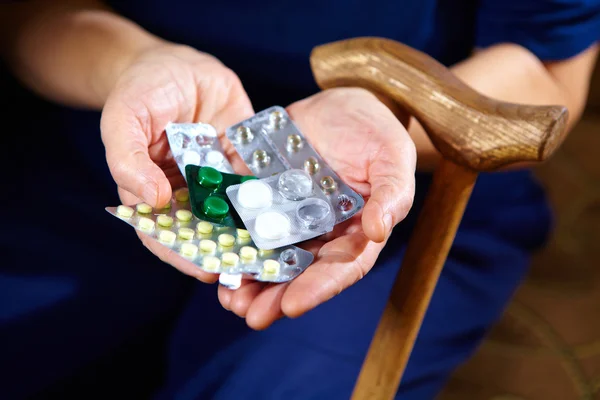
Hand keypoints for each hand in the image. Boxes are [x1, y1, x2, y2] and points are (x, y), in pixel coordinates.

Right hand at [100, 43, 253, 282]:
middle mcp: (189, 193)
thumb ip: (128, 159)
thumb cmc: (140, 91)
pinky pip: (257, 181)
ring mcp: (218, 179)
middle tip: (251, 268)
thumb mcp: (124, 120)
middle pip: (205, 231)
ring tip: (275, 249)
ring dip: (252, 231)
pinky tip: (288, 211)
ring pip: (235, 212)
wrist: (177, 64)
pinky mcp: (243, 160)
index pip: (165, 235)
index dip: (183, 255)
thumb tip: (151, 199)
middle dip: (226, 251)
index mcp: (154, 193)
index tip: (206, 270)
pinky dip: (271, 197)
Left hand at [218, 88, 416, 328]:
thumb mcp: (392, 156)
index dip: (317, 288)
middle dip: (275, 295)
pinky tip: (212, 254)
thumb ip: (392, 192)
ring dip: (248, 278)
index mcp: (354, 230)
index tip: (293, 305)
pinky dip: (230, 240)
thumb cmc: (376, 132)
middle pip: (298, 271)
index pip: (339, 267)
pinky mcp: (263, 196)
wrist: (343, 105)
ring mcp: (288, 215)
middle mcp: (319, 231)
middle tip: (251, 315)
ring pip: (268, 254)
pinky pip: (244, 221)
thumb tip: (379, 230)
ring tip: (228, 298)